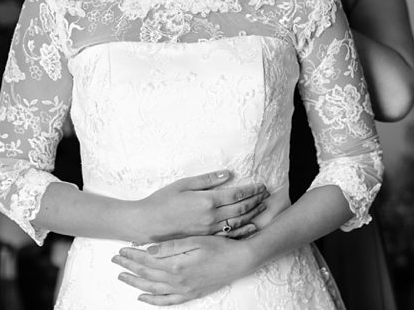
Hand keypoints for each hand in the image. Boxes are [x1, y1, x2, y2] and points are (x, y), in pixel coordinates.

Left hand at [112, 236, 254, 304]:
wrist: (240, 261)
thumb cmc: (221, 247)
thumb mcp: (196, 240)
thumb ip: (171, 246)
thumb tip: (149, 249)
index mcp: (177, 265)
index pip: (147, 260)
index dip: (132, 255)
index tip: (121, 249)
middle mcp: (177, 280)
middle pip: (146, 274)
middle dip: (129, 267)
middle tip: (115, 260)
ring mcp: (183, 289)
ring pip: (152, 288)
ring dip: (135, 282)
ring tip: (122, 277)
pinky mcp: (190, 294)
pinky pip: (167, 301)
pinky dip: (153, 300)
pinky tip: (143, 296)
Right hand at [134, 170, 268, 242]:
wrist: (146, 224)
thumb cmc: (163, 200)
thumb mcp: (184, 184)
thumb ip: (208, 179)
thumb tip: (228, 173)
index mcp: (207, 200)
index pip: (237, 195)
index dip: (252, 190)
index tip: (261, 185)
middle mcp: (210, 217)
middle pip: (241, 209)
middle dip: (256, 200)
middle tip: (266, 194)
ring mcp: (208, 230)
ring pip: (237, 222)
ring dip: (253, 214)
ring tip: (263, 207)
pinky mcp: (204, 239)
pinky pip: (228, 236)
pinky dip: (242, 231)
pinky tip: (251, 227)